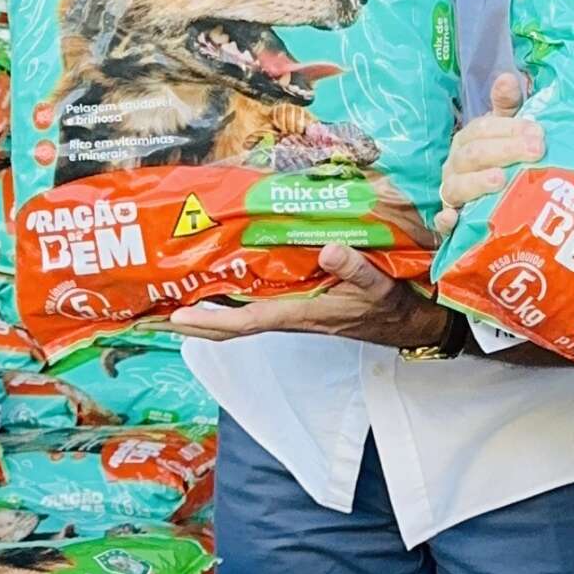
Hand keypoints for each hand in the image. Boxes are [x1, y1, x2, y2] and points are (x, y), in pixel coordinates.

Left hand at [167, 244, 452, 344]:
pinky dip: (235, 298)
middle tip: (156, 307)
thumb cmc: (398, 307)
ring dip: (211, 309)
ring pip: (243, 316)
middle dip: (196, 320)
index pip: (248, 322)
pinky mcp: (305, 305)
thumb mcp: (383, 287)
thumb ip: (358, 269)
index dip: (211, 321)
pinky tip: (222, 282)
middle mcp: (294, 315)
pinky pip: (260, 304)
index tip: (176, 317)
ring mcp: (297, 312)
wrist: (418, 323)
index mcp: (305, 314)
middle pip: (234, 324)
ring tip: (176, 292)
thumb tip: (328, 248)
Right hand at [435, 72, 543, 236]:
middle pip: (474, 155)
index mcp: (468, 140)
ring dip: (477, 183)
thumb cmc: (499, 159)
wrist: (485, 201)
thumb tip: (508, 78)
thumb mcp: (505, 131)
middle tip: (536, 151)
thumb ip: (507, 106)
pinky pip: (442, 221)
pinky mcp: (451, 221)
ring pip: (457, 186)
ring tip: (500, 180)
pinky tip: (454, 219)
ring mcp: (451, 192)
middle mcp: (456, 164)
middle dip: (504, 151)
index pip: (483, 129)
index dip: (509, 128)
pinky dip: (446, 220)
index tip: (538, 132)